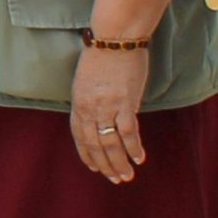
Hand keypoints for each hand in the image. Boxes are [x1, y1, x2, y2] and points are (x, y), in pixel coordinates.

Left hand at [70, 44, 147, 182]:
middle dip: (104, 165)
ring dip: (118, 162)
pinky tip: (139, 158)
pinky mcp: (124, 103)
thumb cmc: (103, 55)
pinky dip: (133, 148)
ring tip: (126, 176)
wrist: (115, 38)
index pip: (79, 136)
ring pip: (110, 143)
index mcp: (78, 103)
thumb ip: (93, 101)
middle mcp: (89, 109)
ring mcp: (106, 107)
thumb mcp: (88, 80)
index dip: (87, 154)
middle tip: (115, 179)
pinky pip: (128, 132)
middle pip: (94, 144)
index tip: (94, 167)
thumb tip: (105, 116)